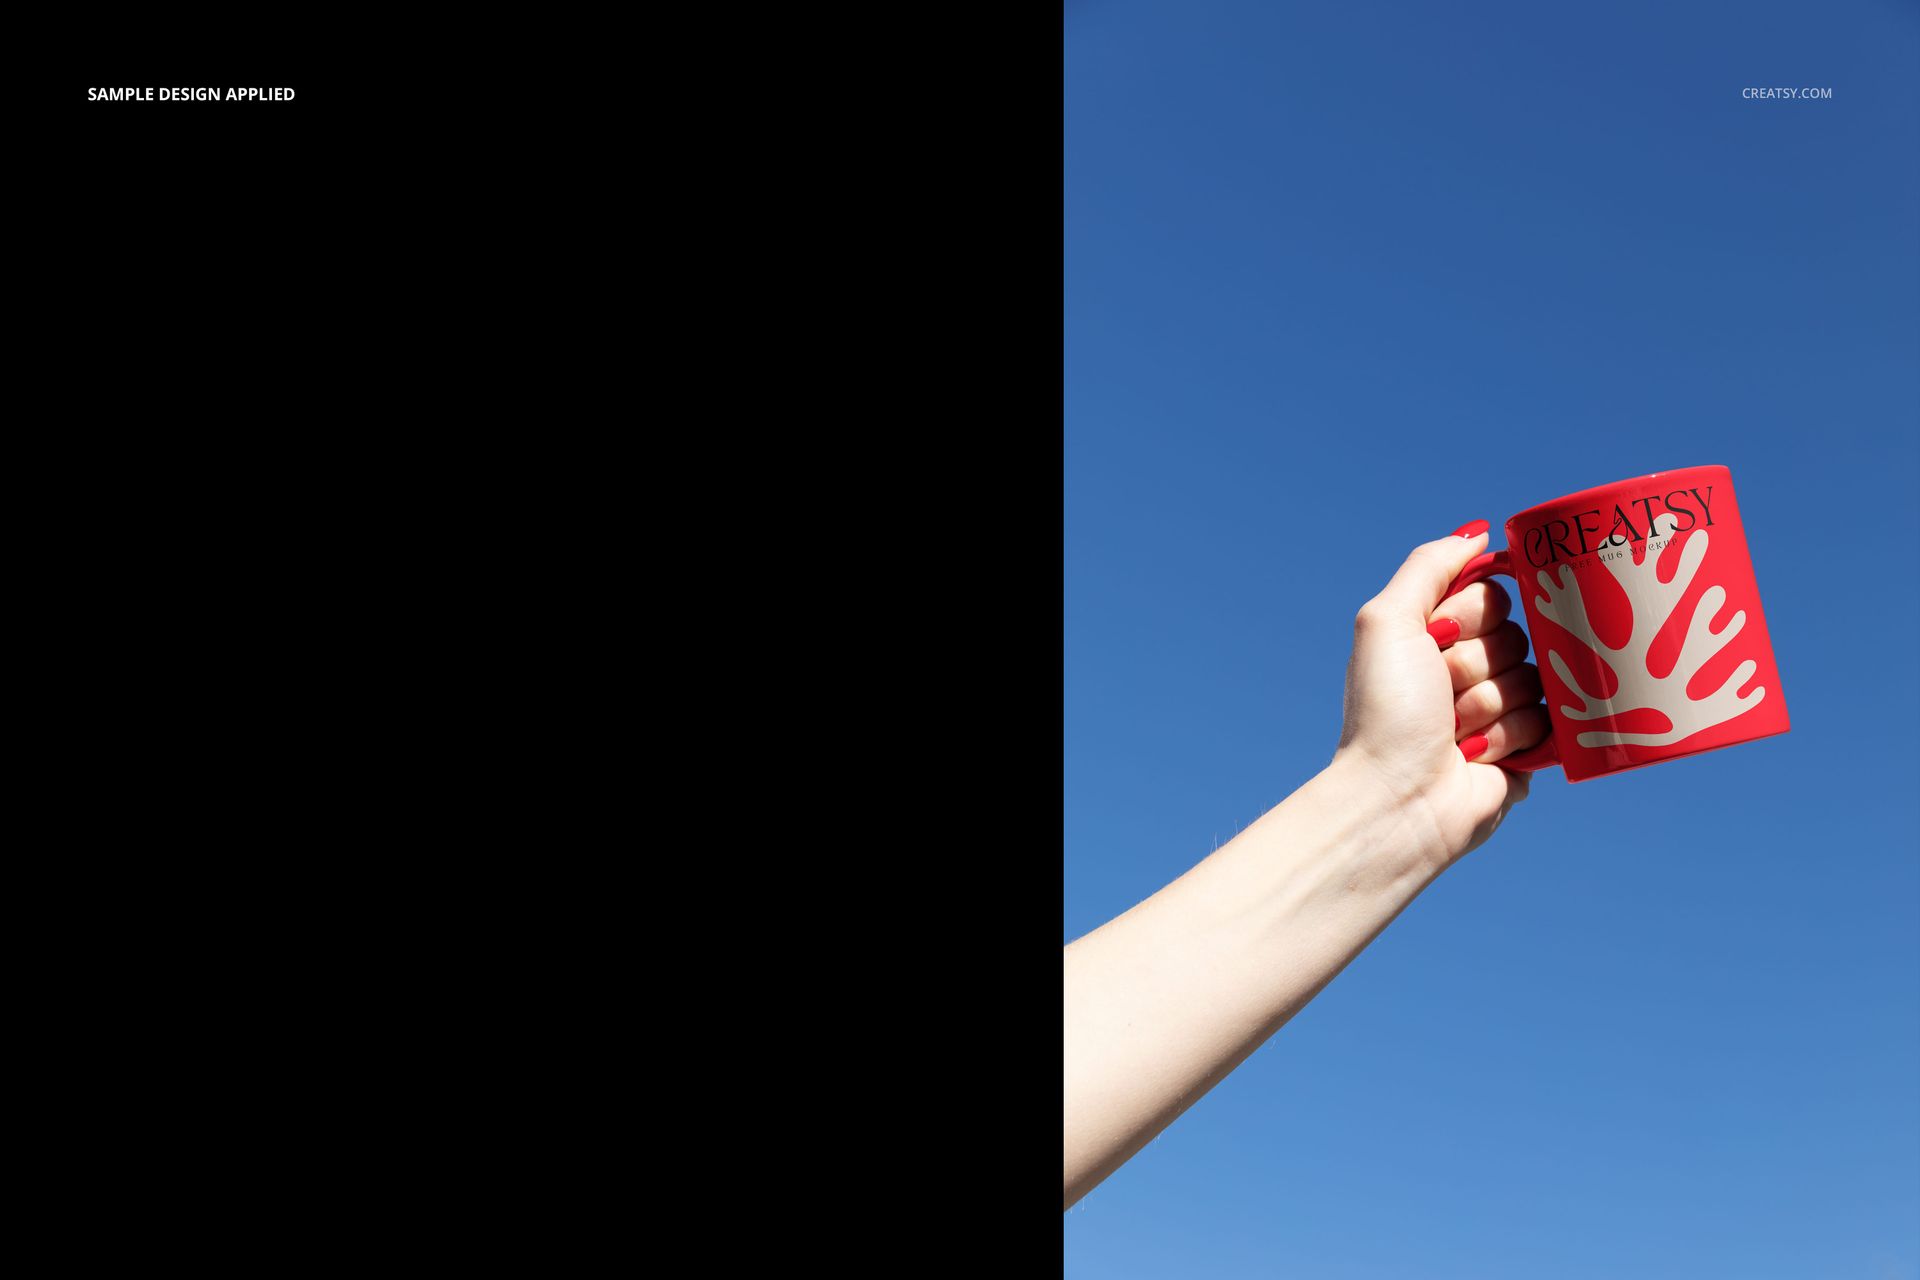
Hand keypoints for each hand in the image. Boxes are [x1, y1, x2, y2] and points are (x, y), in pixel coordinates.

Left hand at [1334, 521, 1549, 867]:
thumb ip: (1429, 566)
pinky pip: (1556, 722)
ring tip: (1456, 733)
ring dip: (1494, 707)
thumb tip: (1479, 531)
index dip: (1470, 618)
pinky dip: (1516, 738)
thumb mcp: (1387, 620)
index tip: (1437, 643)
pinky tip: (1481, 756)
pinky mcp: (1528, 750)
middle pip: (1518, 636)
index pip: (1493, 596)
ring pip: (1538, 680)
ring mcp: (1501, 710)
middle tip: (1442, 698)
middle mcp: (1470, 669)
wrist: (1398, 796)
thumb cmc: (1386, 711)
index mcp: (1438, 636)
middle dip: (1479, 667)